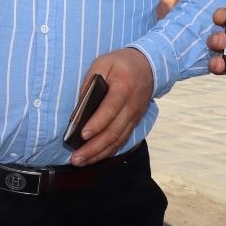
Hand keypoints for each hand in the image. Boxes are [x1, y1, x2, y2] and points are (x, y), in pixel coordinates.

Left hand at [70, 48, 154, 165]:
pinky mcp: (134, 122)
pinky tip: (94, 157)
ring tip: (81, 162)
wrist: (149, 66)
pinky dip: (108, 151)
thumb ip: (90, 82)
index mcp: (124, 88)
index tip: (82, 135)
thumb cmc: (122, 63)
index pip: (110, 109)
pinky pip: (121, 140)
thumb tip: (78, 107)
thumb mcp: (103, 63)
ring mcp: (134, 116)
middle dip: (93, 147)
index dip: (97, 123)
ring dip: (99, 153)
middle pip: (113, 131)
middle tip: (75, 158)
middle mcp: (131, 106)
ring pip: (117, 140)